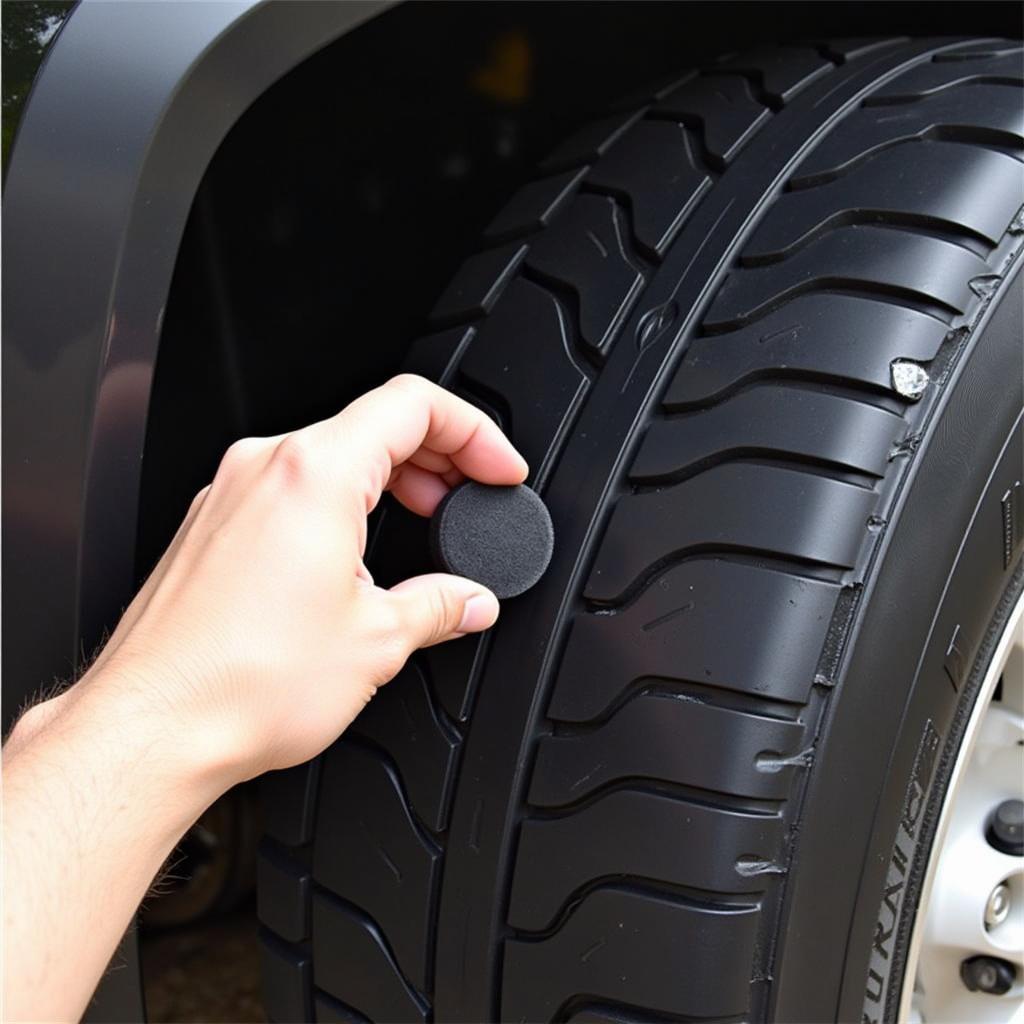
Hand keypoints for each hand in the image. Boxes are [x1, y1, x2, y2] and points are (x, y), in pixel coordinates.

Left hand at [52, 374, 527, 787]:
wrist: (150, 728)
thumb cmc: (239, 683)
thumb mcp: (374, 642)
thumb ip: (438, 606)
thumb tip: (469, 599)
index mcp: (315, 475)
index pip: (413, 405)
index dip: (474, 431)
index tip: (497, 469)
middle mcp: (264, 468)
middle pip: (373, 422)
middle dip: (438, 456)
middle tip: (469, 500)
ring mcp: (230, 493)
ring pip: (330, 453)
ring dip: (389, 479)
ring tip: (423, 525)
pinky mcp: (211, 525)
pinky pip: (290, 485)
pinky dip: (340, 502)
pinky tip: (359, 554)